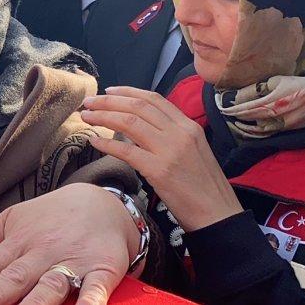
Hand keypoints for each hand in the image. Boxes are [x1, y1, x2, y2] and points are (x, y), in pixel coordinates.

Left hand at [0, 183, 138, 304]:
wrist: (103, 203)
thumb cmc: (51, 217)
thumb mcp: (11, 220)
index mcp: (18, 243)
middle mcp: (41, 254)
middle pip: (14, 278)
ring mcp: (71, 263)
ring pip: (49, 287)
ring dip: (34, 304)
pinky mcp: (101, 271)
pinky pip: (95, 290)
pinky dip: (89, 302)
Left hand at [81, 86, 242, 231]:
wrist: (218, 214)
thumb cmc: (204, 185)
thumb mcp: (193, 150)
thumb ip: (171, 134)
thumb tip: (140, 124)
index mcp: (188, 126)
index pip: (154, 99)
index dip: (127, 92)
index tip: (108, 91)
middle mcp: (179, 133)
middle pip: (137, 107)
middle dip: (109, 101)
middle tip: (88, 102)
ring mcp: (169, 150)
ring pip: (129, 123)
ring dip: (103, 117)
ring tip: (86, 116)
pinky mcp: (159, 170)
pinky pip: (126, 151)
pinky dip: (107, 143)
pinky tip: (94, 141)